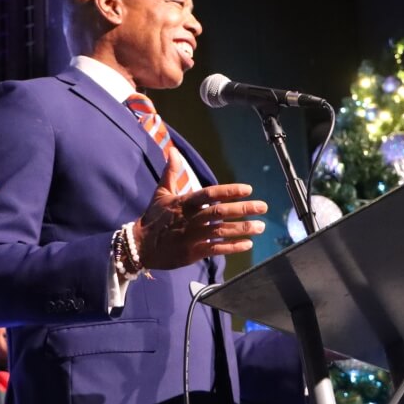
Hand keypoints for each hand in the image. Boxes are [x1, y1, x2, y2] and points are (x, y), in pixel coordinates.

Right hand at [134, 148, 266, 269]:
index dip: (230, 191)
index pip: (210, 194)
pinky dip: (233, 247)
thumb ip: (171, 172)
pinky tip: (247, 244)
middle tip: (262, 207)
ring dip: (243, 229)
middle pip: (220, 212)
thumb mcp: (161, 193)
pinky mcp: (193, 252)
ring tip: (260, 226)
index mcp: (184, 202)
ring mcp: (193, 236)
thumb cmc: (154, 217)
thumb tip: (173, 151)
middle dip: (243, 209)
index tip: (247, 189)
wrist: (141, 245)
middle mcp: (191, 218)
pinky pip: (216, 249)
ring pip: (222, 231)